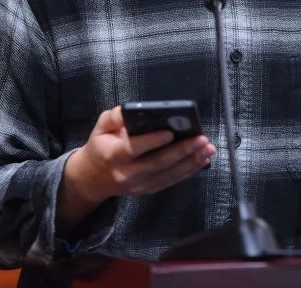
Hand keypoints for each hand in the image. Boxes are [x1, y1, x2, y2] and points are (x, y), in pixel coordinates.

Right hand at [57, 106, 215, 226]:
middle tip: (201, 139)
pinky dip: (189, 171)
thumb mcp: (100, 127)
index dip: (151, 141)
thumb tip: (131, 110)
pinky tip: (203, 160)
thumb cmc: (101, 146)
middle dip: (181, 151)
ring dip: (191, 162)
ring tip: (208, 148)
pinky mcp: (148, 190)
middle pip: (157, 163)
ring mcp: (139, 185)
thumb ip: (114, 117)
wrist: (92, 178)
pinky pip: (171, 181)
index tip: (170, 132)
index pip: (132, 148)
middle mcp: (126, 174)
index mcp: (112, 155)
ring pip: (168, 174)